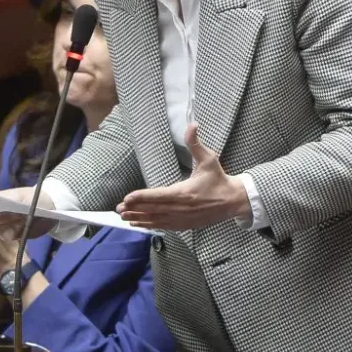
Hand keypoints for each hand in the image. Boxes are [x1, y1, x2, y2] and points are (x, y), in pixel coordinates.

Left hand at [117, 123, 249, 230]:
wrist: (233, 201)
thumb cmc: (219, 180)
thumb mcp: (209, 160)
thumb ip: (196, 144)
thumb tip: (192, 125)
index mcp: (185, 192)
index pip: (159, 195)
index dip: (142, 197)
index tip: (127, 198)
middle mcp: (181, 208)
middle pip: (154, 210)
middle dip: (135, 209)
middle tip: (119, 208)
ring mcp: (183, 219)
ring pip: (157, 220)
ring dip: (140, 219)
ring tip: (125, 218)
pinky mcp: (185, 225)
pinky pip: (164, 226)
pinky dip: (151, 226)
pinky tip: (140, 224)